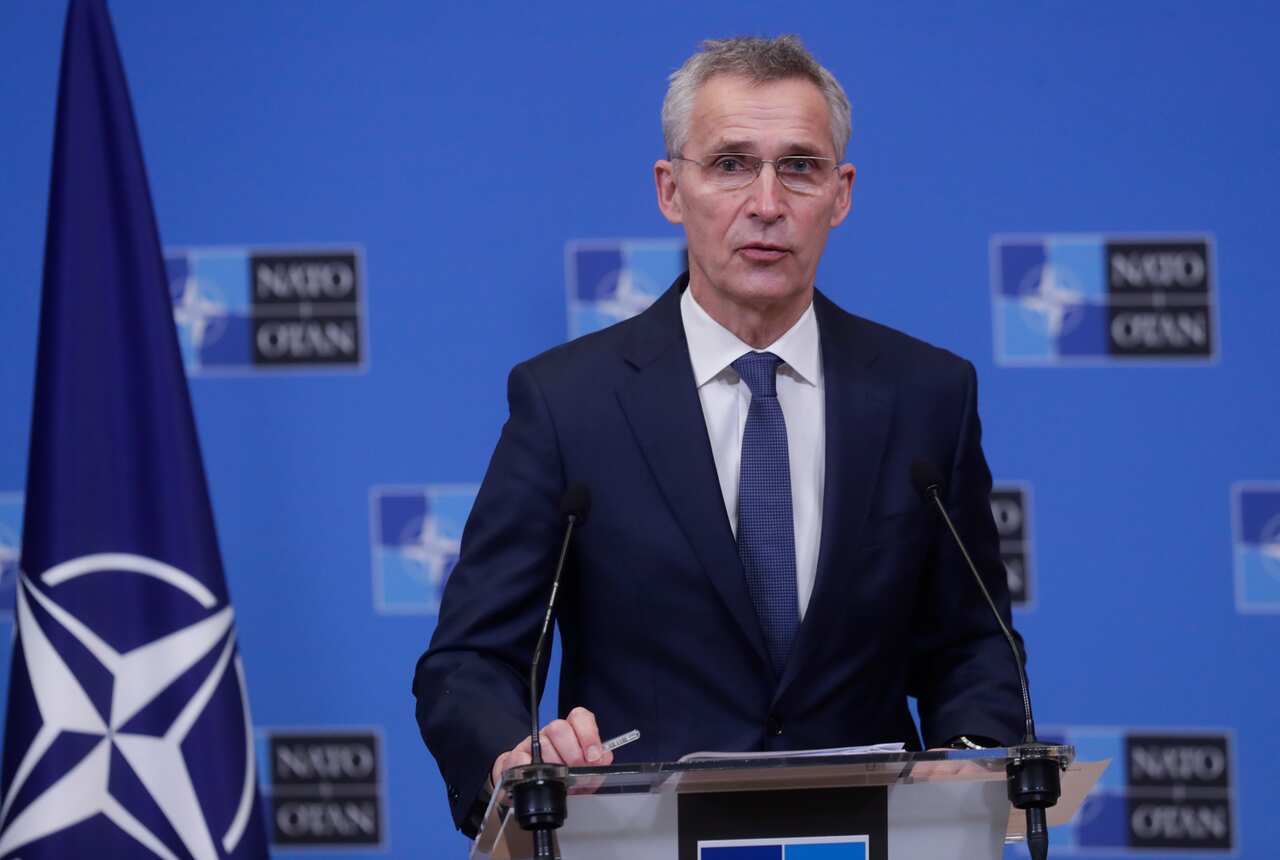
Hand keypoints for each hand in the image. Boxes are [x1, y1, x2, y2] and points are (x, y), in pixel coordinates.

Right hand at [491, 706, 613, 786]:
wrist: (542, 796)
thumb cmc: (568, 782)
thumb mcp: (589, 775)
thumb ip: (599, 764)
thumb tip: (602, 757)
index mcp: (573, 732)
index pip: (580, 717)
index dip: (588, 734)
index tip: (593, 755)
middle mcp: (553, 733)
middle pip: (560, 728)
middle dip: (572, 754)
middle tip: (576, 771)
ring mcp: (533, 742)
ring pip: (544, 743)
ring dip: (555, 765)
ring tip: (559, 779)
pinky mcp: (516, 756)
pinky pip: (521, 756)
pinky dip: (531, 768)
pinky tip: (539, 777)